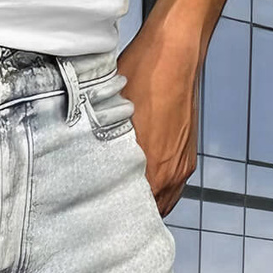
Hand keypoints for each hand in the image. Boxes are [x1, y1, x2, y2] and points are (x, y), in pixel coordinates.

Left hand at [116, 15, 203, 216]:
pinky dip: (159, 187)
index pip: (132, 216)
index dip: (115, 220)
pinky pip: (173, 185)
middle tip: (109, 210)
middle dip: (130, 213)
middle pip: (149, 214)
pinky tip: (144, 179)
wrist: (176, 51)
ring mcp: (182, 167)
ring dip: (147, 202)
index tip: (99, 219)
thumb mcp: (108, 116)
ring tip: (127, 197)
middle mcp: (170, 176)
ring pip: (163, 201)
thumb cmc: (142, 76)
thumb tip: (83, 168)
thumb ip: (100, 151)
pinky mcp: (188, 156)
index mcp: (150, 172)